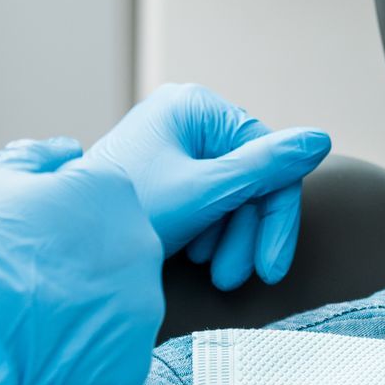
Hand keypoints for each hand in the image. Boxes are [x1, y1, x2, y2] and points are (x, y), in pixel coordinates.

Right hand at [0, 138, 164, 384]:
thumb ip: (39, 157)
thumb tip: (68, 152)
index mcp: (113, 193)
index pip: (101, 204)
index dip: (61, 228)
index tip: (30, 248)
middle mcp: (142, 243)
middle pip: (116, 254)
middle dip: (80, 269)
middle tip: (30, 287)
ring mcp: (142, 306)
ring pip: (120, 306)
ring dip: (86, 314)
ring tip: (33, 324)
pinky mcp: (131, 362)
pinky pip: (114, 358)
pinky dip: (84, 360)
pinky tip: (44, 356)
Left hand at [90, 83, 332, 287]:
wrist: (64, 251)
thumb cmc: (128, 214)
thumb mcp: (204, 193)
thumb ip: (266, 168)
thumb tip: (321, 139)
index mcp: (195, 106)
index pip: (266, 157)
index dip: (276, 215)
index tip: (271, 267)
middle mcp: (186, 116)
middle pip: (248, 176)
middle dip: (246, 232)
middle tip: (235, 278)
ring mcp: (173, 143)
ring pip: (230, 192)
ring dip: (230, 237)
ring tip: (212, 272)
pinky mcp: (163, 171)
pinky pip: (208, 198)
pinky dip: (210, 230)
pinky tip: (197, 256)